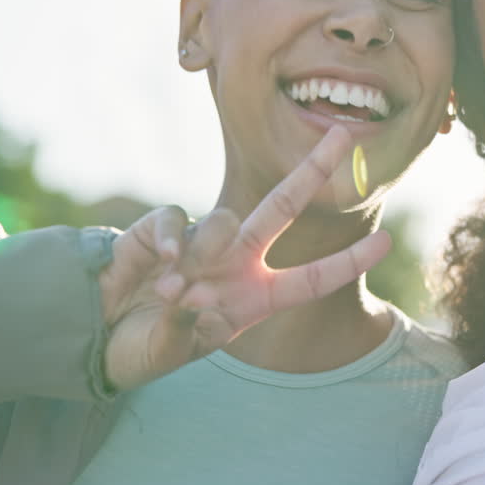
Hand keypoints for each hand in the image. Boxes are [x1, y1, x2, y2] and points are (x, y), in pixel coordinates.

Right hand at [100, 126, 390, 390]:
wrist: (96, 335)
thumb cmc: (146, 346)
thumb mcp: (173, 350)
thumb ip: (187, 329)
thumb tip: (191, 295)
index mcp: (255, 296)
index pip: (311, 278)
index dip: (347, 261)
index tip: (388, 241)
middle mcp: (236, 263)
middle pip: (283, 205)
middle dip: (313, 169)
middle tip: (344, 134)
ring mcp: (201, 243)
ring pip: (226, 221)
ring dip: (208, 252)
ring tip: (175, 290)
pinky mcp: (158, 230)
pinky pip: (174, 222)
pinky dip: (168, 242)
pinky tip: (158, 266)